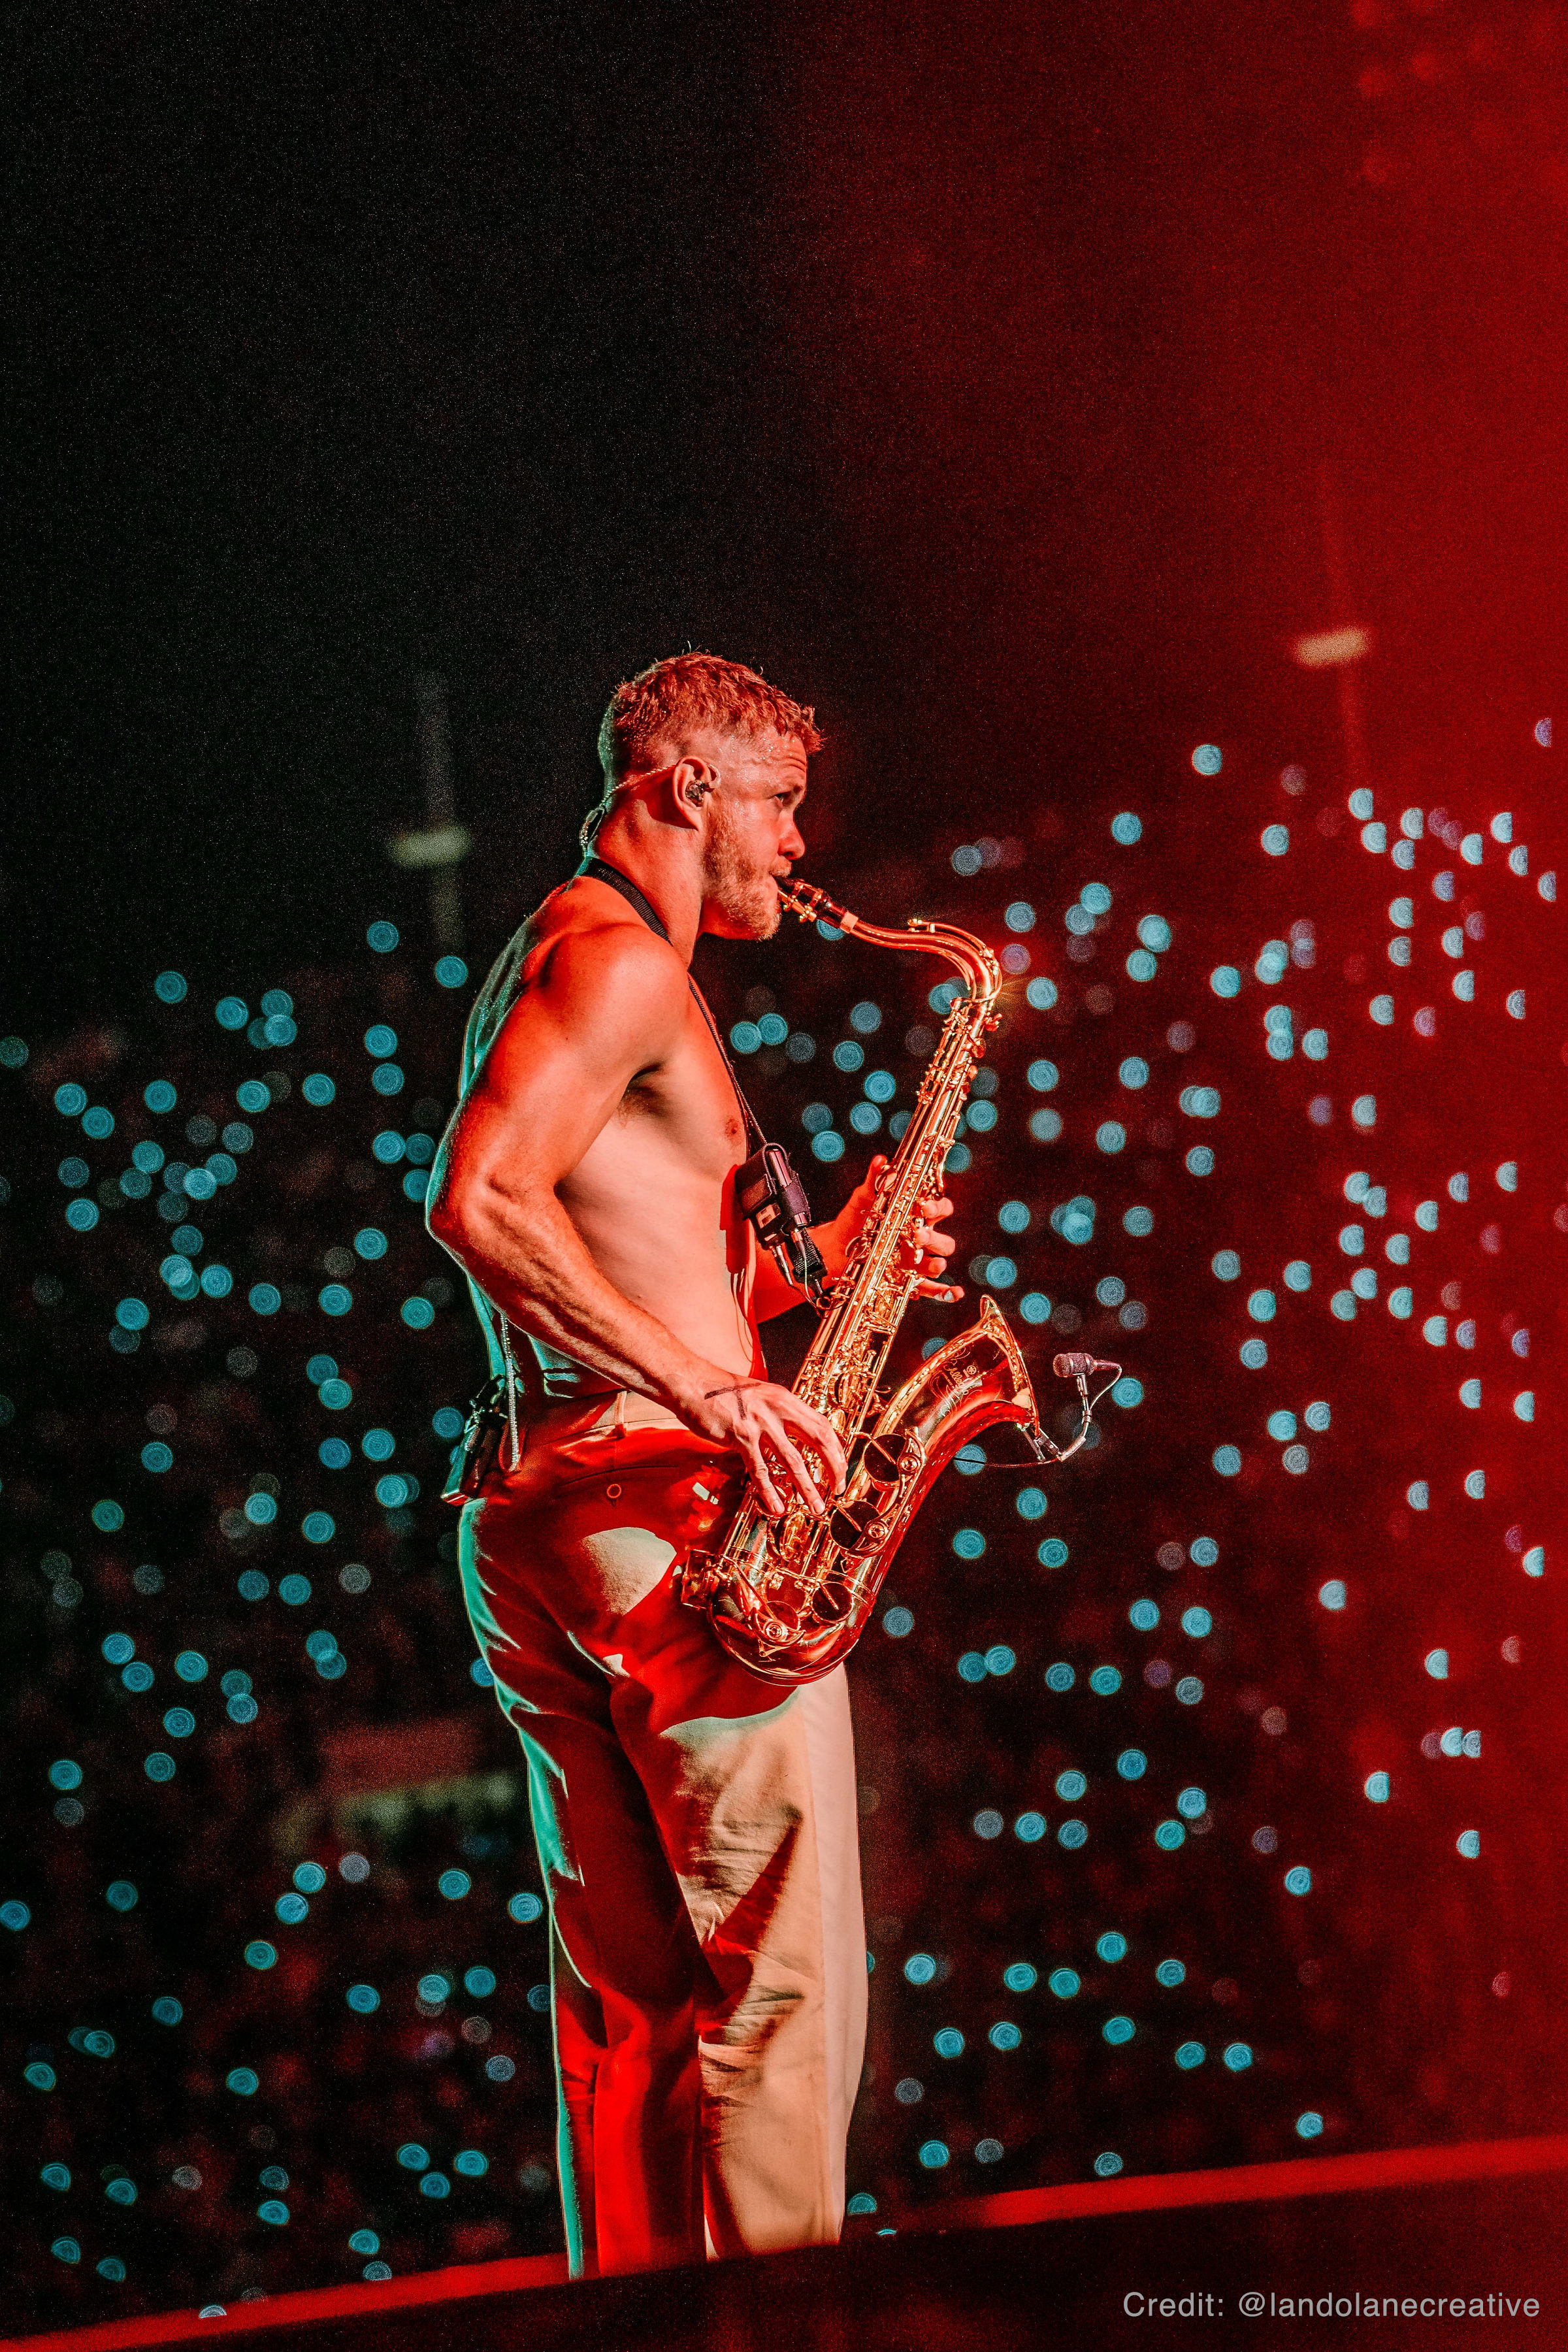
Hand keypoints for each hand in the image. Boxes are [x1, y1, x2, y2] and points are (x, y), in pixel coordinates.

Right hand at [681, 1375, 847, 1518]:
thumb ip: (779, 1414)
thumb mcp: (760, 1396)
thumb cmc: (722, 1392)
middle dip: (833, 1467)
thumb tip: (795, 1437)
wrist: (693, 1383)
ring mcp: (760, 1422)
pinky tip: (777, 1507)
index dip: (836, 1449)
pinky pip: (760, 1469)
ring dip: (807, 1487)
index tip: (840, 1469)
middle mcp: (778, 1408)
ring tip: (816, 1507)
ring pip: (793, 1461)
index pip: (822, 1425)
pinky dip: (769, 1492)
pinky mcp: (740, 1436)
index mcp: (786, 1399)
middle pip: (818, 1439)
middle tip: (837, 1489)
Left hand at [825, 1155, 963, 1302]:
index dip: (938, 1208)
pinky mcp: (907, 1280)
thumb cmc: (853, 1220)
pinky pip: (931, 1288)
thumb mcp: (863, 1199)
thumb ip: (875, 1181)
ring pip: (939, 1262)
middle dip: (934, 1238)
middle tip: (916, 1235)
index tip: (924, 1206)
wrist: (833, 1249)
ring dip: (937, 1263)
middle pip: (944, 1239)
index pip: (940, 1209)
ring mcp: (915, 1261)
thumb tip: (880, 1159)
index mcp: (915, 1216)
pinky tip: (954, 1293)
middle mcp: (919, 1239)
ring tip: (928, 1263)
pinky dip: (945, 1292)